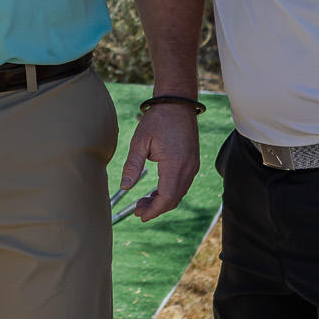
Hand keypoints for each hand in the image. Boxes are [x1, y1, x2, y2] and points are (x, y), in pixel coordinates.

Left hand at [117, 100, 200, 220]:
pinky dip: (169, 192)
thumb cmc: (157, 120)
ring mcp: (193, 166)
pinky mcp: (192, 163)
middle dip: (156, 208)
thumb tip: (125, 187)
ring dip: (162, 201)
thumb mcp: (140, 141)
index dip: (154, 210)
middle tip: (137, 211)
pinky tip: (155, 191)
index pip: (167, 197)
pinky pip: (182, 184)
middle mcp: (188, 168)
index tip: (140, 216)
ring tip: (143, 202)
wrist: (177, 103)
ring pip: (179, 193)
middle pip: (174, 199)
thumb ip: (133, 165)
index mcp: (175, 164)